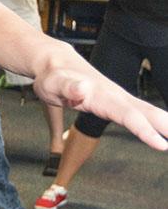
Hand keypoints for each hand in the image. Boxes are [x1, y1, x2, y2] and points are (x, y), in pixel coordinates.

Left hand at [32, 48, 167, 149]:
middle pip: (146, 112)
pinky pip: (142, 113)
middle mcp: (115, 95)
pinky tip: (167, 130)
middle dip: (167, 126)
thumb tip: (82, 89)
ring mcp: (118, 98)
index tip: (162, 144)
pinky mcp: (118, 102)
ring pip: (147, 112)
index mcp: (101, 94)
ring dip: (166, 124)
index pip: (127, 114)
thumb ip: (68, 87)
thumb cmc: (53, 76)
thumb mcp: (54, 83)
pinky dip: (159, 121)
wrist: (56, 63)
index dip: (144, 130)